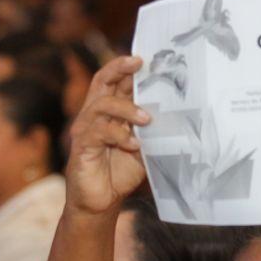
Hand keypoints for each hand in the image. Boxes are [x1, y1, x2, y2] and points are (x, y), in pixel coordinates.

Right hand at [65, 55, 150, 214]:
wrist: (102, 201)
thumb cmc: (120, 173)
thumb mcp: (143, 148)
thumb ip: (152, 131)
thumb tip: (177, 116)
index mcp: (108, 112)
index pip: (114, 81)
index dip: (125, 67)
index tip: (144, 59)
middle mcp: (94, 115)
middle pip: (102, 82)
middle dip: (119, 69)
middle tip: (139, 64)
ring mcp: (86, 129)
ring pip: (102, 106)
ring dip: (127, 109)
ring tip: (146, 120)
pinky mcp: (82, 146)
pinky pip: (99, 132)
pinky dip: (119, 136)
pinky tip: (134, 145)